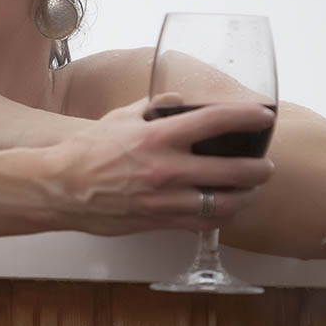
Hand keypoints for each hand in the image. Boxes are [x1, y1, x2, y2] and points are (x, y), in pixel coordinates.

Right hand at [46, 97, 275, 233]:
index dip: (246, 117)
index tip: (264, 116)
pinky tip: (224, 210)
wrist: (60, 188)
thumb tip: (177, 101)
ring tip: (251, 191)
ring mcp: (165, 200)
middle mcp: (166, 169)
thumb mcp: (118, 118)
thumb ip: (151, 108)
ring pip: (224, 204)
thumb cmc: (85, 151)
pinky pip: (202, 224)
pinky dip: (220, 217)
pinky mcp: (159, 222)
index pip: (214, 122)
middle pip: (233, 171)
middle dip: (259, 169)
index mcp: (157, 137)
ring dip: (245, 197)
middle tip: (265, 165)